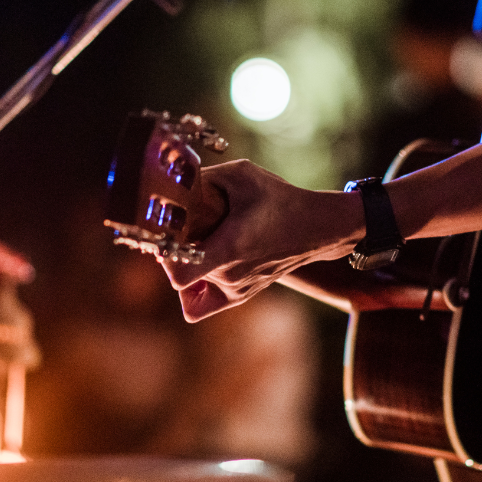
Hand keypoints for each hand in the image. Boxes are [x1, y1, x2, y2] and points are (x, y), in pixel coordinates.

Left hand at [161, 159, 358, 321]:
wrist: (316, 228)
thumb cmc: (280, 199)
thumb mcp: (242, 174)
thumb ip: (204, 177)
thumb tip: (174, 183)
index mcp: (230, 249)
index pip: (177, 274)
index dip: (164, 254)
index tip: (169, 233)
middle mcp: (231, 277)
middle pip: (178, 274)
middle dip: (174, 252)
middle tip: (183, 228)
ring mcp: (236, 291)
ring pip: (187, 289)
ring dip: (185, 266)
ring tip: (198, 243)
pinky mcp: (240, 296)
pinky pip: (200, 306)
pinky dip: (194, 290)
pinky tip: (199, 265)